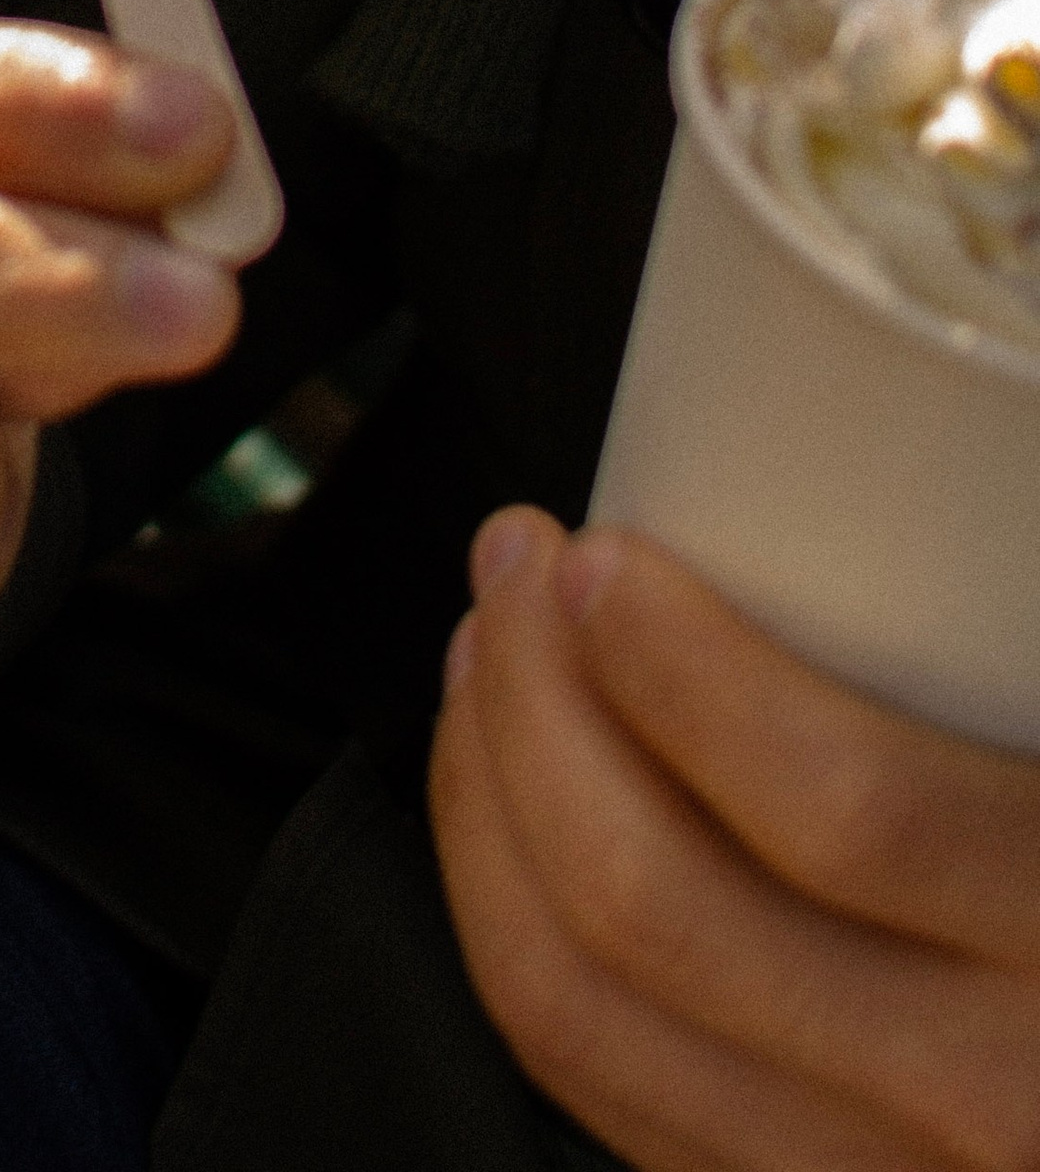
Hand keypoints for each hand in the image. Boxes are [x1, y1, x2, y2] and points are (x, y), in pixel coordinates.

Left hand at [431, 506, 1039, 1170]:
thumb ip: (1002, 625)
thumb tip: (960, 376)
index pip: (844, 813)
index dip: (681, 667)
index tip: (601, 549)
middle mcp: (990, 1106)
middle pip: (660, 909)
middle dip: (535, 704)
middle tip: (515, 562)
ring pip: (584, 1015)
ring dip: (487, 812)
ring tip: (486, 661)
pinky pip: (608, 1096)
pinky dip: (516, 937)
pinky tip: (507, 820)